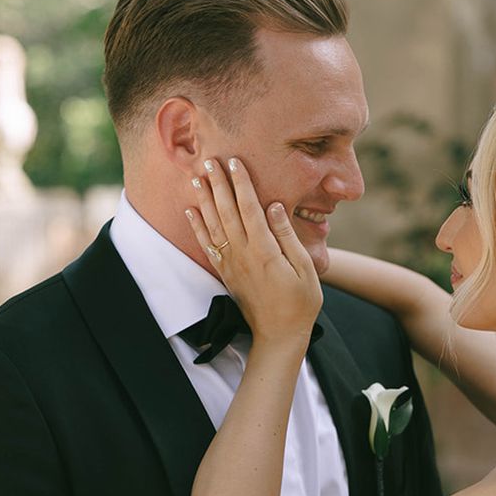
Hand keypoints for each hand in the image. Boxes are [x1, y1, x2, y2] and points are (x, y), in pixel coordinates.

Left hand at [186, 157, 321, 346]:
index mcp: (265, 250)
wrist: (279, 335)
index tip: (234, 162)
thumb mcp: (304, 269)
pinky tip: (190, 211)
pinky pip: (208, 245)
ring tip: (196, 178)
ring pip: (213, 225)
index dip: (241, 184)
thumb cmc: (300, 302)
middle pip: (227, 211)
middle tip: (210, 160)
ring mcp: (232, 264)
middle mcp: (243, 254)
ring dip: (204, 200)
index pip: (250, 208)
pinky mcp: (226, 273)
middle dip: (218, 184)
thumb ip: (287, 236)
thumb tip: (274, 206)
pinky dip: (197, 227)